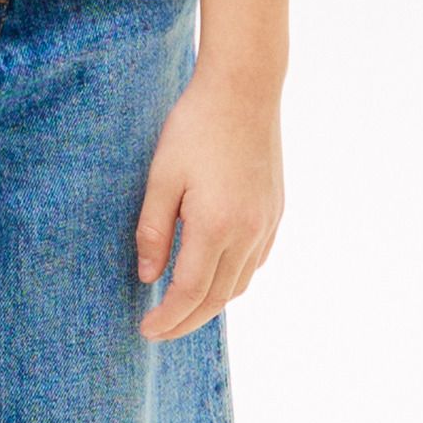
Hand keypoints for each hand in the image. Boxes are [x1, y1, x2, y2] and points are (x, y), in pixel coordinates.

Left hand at [136, 70, 283, 338]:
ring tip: (182, 308)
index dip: (168, 318)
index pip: (190, 292)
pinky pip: (255, 261)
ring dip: (211, 303)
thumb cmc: (195, 127)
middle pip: (218, 297)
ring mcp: (266, 224)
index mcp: (216, 225)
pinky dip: (233, 279)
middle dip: (187, 321)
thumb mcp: (160, 177)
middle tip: (160, 331)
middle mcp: (248, 232)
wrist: (245, 91)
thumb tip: (149, 277)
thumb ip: (153, 231)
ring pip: (240, 283)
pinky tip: (213, 275)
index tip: (147, 330)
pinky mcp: (275, 212)